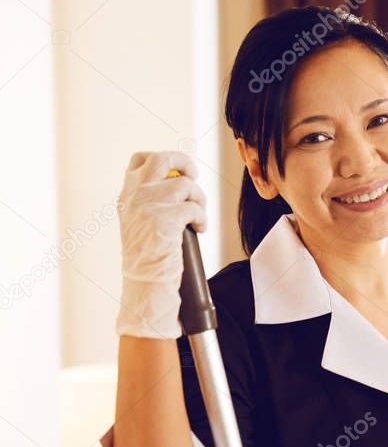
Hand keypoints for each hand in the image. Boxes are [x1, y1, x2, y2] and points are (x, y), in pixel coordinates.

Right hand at [115, 151, 206, 338]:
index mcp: (126, 196)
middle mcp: (133, 197)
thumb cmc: (149, 260)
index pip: (141, 160)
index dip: (166, 161)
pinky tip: (200, 229)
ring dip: (199, 199)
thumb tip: (180, 183)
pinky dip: (202, 217)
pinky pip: (194, 206)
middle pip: (163, 159)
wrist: (145, 287)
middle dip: (186, 165)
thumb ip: (151, 203)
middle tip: (195, 181)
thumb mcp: (142, 224)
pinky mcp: (163, 220)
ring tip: (198, 217)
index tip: (179, 175)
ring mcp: (146, 206)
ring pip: (185, 184)